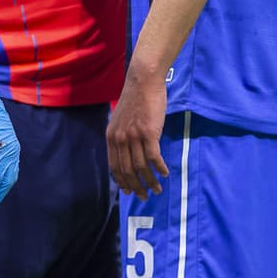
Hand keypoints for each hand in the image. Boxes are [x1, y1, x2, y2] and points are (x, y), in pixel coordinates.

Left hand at [106, 70, 168, 200]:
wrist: (143, 81)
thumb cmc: (135, 99)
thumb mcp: (121, 119)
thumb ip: (123, 136)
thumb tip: (129, 154)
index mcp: (111, 136)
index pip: (115, 166)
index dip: (122, 181)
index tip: (129, 191)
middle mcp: (120, 138)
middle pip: (127, 170)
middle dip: (136, 186)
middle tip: (144, 196)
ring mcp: (134, 136)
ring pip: (141, 167)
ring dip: (150, 181)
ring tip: (157, 189)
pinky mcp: (149, 132)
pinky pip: (154, 157)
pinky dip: (159, 168)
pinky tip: (165, 173)